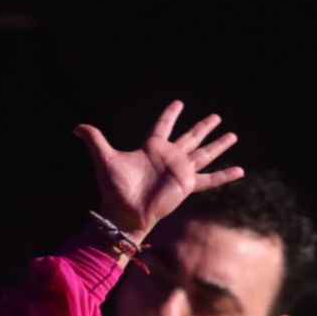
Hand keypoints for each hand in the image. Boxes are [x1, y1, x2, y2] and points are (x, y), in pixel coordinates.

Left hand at [73, 100, 243, 236]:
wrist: (124, 212)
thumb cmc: (114, 188)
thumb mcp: (104, 158)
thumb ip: (94, 140)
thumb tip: (75, 127)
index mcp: (151, 147)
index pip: (163, 126)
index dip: (170, 114)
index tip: (178, 103)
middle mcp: (169, 157)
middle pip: (190, 136)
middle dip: (203, 127)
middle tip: (216, 116)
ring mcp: (180, 171)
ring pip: (204, 153)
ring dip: (218, 145)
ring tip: (233, 135)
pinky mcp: (187, 185)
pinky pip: (210, 179)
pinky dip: (225, 175)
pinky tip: (240, 170)